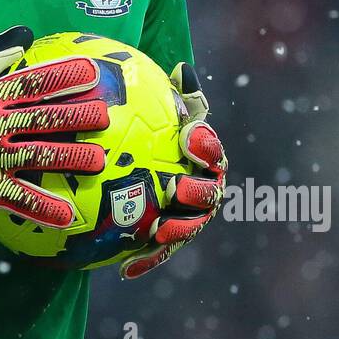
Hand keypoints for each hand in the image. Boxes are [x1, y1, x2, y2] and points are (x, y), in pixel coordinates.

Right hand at [0, 26, 110, 226]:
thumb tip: (26, 32)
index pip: (32, 83)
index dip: (62, 76)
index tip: (91, 72)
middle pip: (41, 119)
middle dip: (75, 117)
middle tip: (104, 116)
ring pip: (36, 156)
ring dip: (68, 159)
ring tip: (97, 161)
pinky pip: (18, 198)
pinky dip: (42, 208)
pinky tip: (67, 216)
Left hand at [119, 61, 226, 279]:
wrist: (135, 153)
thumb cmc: (149, 124)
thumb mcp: (155, 105)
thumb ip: (171, 93)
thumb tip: (183, 69)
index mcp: (203, 156)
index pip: (211, 150)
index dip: (205, 145)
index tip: (188, 137)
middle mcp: (201, 187)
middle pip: (208, 193)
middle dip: (198, 194)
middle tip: (178, 189)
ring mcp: (185, 215)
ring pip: (189, 226)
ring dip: (177, 231)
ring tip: (159, 232)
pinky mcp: (165, 236)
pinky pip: (159, 252)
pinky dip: (147, 260)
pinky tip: (126, 269)